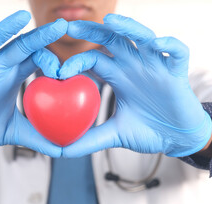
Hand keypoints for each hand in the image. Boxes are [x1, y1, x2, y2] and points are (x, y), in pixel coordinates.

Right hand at [0, 10, 66, 156]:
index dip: (50, 60)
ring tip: (22, 17)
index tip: (63, 72)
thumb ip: (37, 137)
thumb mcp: (13, 132)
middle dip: (41, 35)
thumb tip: (63, 150)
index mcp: (13, 76)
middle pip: (21, 45)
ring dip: (5, 29)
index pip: (36, 59)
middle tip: (61, 25)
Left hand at [59, 14, 211, 157]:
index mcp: (117, 77)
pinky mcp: (176, 72)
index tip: (58, 70)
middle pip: (112, 40)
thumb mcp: (114, 135)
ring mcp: (155, 67)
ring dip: (127, 28)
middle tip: (70, 26)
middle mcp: (134, 67)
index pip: (93, 58)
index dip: (76, 60)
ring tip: (109, 21)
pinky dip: (169, 45)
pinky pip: (176, 52)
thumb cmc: (147, 131)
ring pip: (142, 38)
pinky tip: (156, 44)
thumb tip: (61, 151)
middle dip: (92, 31)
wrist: (176, 139)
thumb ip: (89, 140)